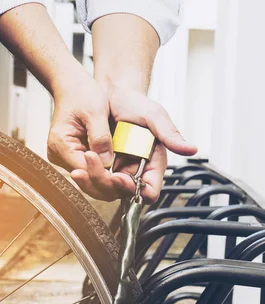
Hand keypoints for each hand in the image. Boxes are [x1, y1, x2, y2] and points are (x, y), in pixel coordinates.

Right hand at [48, 71, 117, 193]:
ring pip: (90, 179)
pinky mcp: (76, 156)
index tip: (123, 177)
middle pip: (86, 180)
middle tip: (130, 184)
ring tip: (129, 182)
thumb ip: (100, 137)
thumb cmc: (81, 94)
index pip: (84, 171)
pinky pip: (92, 171)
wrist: (74, 86)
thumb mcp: (95, 112)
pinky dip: (107, 174)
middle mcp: (60, 155)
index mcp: (60, 143)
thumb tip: (106, 161)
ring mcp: (67, 157)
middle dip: (108, 184)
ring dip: (109, 182)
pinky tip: (122, 175)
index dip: (105, 177)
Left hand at [69, 87, 196, 202]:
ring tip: (81, 168)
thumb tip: (191, 149)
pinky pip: (94, 181)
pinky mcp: (102, 166)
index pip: (151, 190)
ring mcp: (118, 170)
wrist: (112, 93)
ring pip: (106, 191)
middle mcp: (137, 170)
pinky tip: (78, 167)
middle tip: (95, 165)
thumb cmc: (136, 103)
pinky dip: (86, 177)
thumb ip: (171, 135)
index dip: (138, 192)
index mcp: (154, 163)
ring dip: (93, 182)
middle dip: (108, 185)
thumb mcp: (155, 116)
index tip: (121, 177)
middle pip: (125, 194)